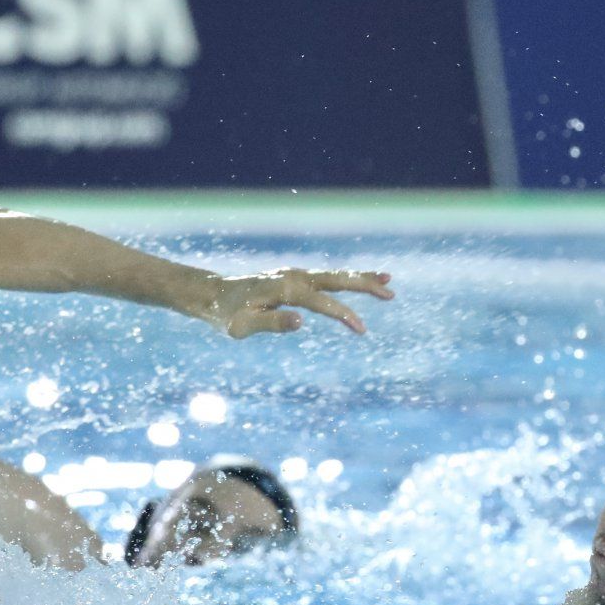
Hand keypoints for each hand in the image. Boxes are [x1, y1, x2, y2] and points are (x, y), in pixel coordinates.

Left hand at [205, 269, 393, 336]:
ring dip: (361, 278)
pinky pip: (326, 278)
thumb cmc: (226, 315)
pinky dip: (346, 278)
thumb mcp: (242, 327)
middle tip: (391, 293)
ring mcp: (296, 275)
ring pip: (334, 276)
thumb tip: (302, 322)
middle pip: (336, 279)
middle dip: (364, 285)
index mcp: (285, 289)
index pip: (323, 303)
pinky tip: (361, 281)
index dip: (344, 315)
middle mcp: (294, 277)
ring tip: (388, 281)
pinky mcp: (295, 279)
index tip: (362, 329)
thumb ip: (272, 324)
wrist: (213, 295)